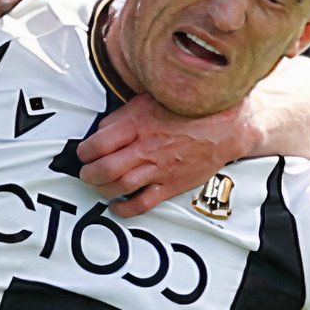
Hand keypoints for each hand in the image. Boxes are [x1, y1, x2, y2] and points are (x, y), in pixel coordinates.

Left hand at [76, 94, 260, 217]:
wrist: (227, 125)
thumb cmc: (190, 109)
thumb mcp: (150, 100)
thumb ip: (124, 116)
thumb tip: (100, 130)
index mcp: (138, 124)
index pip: (97, 143)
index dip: (83, 151)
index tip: (83, 153)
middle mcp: (146, 148)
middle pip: (104, 169)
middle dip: (88, 174)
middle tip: (86, 173)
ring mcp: (159, 169)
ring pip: (119, 187)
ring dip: (102, 190)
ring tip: (99, 186)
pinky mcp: (171, 185)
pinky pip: (143, 203)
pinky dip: (125, 209)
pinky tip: (117, 205)